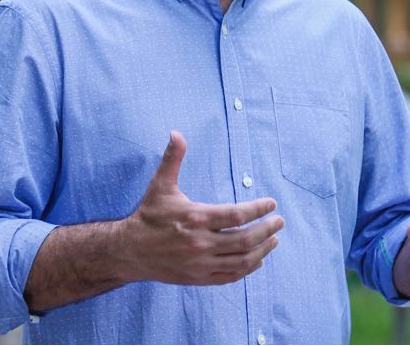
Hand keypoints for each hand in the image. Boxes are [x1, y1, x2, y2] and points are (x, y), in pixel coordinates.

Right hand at [119, 131, 283, 285]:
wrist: (129, 251)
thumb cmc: (148, 215)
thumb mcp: (160, 185)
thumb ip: (173, 159)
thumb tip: (176, 132)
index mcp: (196, 218)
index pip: (237, 215)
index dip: (258, 209)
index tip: (271, 203)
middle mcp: (200, 243)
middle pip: (245, 239)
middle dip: (267, 230)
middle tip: (280, 221)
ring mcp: (200, 263)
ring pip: (241, 260)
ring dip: (262, 250)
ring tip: (274, 239)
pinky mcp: (198, 278)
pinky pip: (230, 276)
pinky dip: (247, 269)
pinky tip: (258, 260)